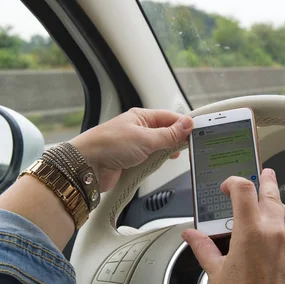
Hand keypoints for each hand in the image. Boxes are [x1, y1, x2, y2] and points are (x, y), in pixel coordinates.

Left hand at [70, 108, 192, 190]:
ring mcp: (135, 145)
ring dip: (167, 152)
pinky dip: (157, 163)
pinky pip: (151, 160)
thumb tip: (188, 124)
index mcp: (142, 117)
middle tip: (192, 148)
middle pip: (166, 133)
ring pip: (160, 147)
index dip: (185, 125)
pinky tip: (163, 165)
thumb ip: (169, 134)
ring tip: (178, 157)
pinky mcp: (131, 161)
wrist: (86, 166)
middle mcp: (139, 129)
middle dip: (178, 140)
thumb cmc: (109, 145)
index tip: (199, 133)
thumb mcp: (145, 138)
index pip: (170, 118)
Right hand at [182, 168, 284, 283]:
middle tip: (265, 173)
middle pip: (271, 193)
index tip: (229, 187)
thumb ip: (203, 247)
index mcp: (249, 232)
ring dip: (278, 205)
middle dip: (265, 181)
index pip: (244, 189)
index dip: (235, 181)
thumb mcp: (216, 272)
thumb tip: (190, 235)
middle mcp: (274, 232)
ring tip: (272, 206)